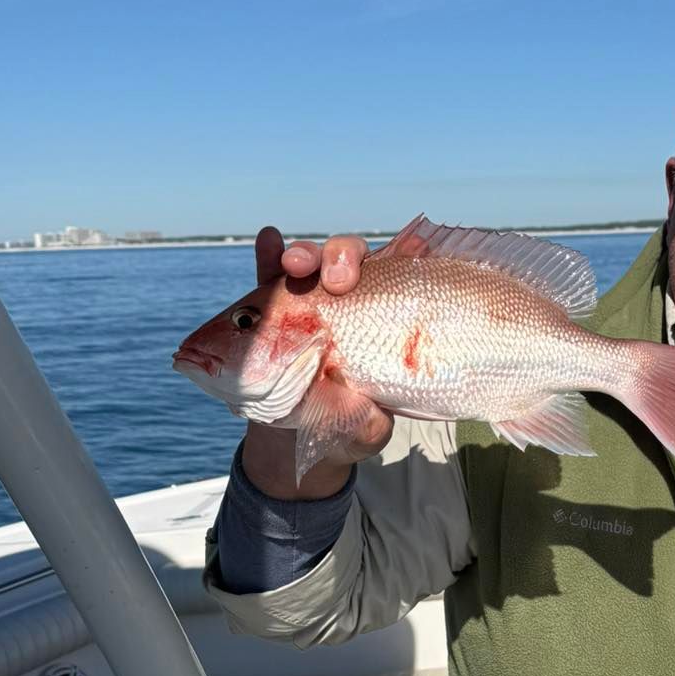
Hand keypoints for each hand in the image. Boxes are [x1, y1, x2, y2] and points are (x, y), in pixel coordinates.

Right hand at [239, 223, 421, 497]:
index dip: (406, 253)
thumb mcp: (367, 429)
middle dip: (344, 258)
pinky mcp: (272, 309)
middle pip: (350, 261)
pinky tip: (267, 239)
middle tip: (338, 281)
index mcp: (388, 317)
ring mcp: (309, 299)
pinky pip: (268, 276)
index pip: (399, 274)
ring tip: (293, 262)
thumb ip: (371, 421)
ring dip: (303, 255)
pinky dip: (268, 255)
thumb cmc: (349, 424)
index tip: (406, 253)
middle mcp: (350, 298)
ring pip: (310, 264)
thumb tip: (369, 414)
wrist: (300, 436)